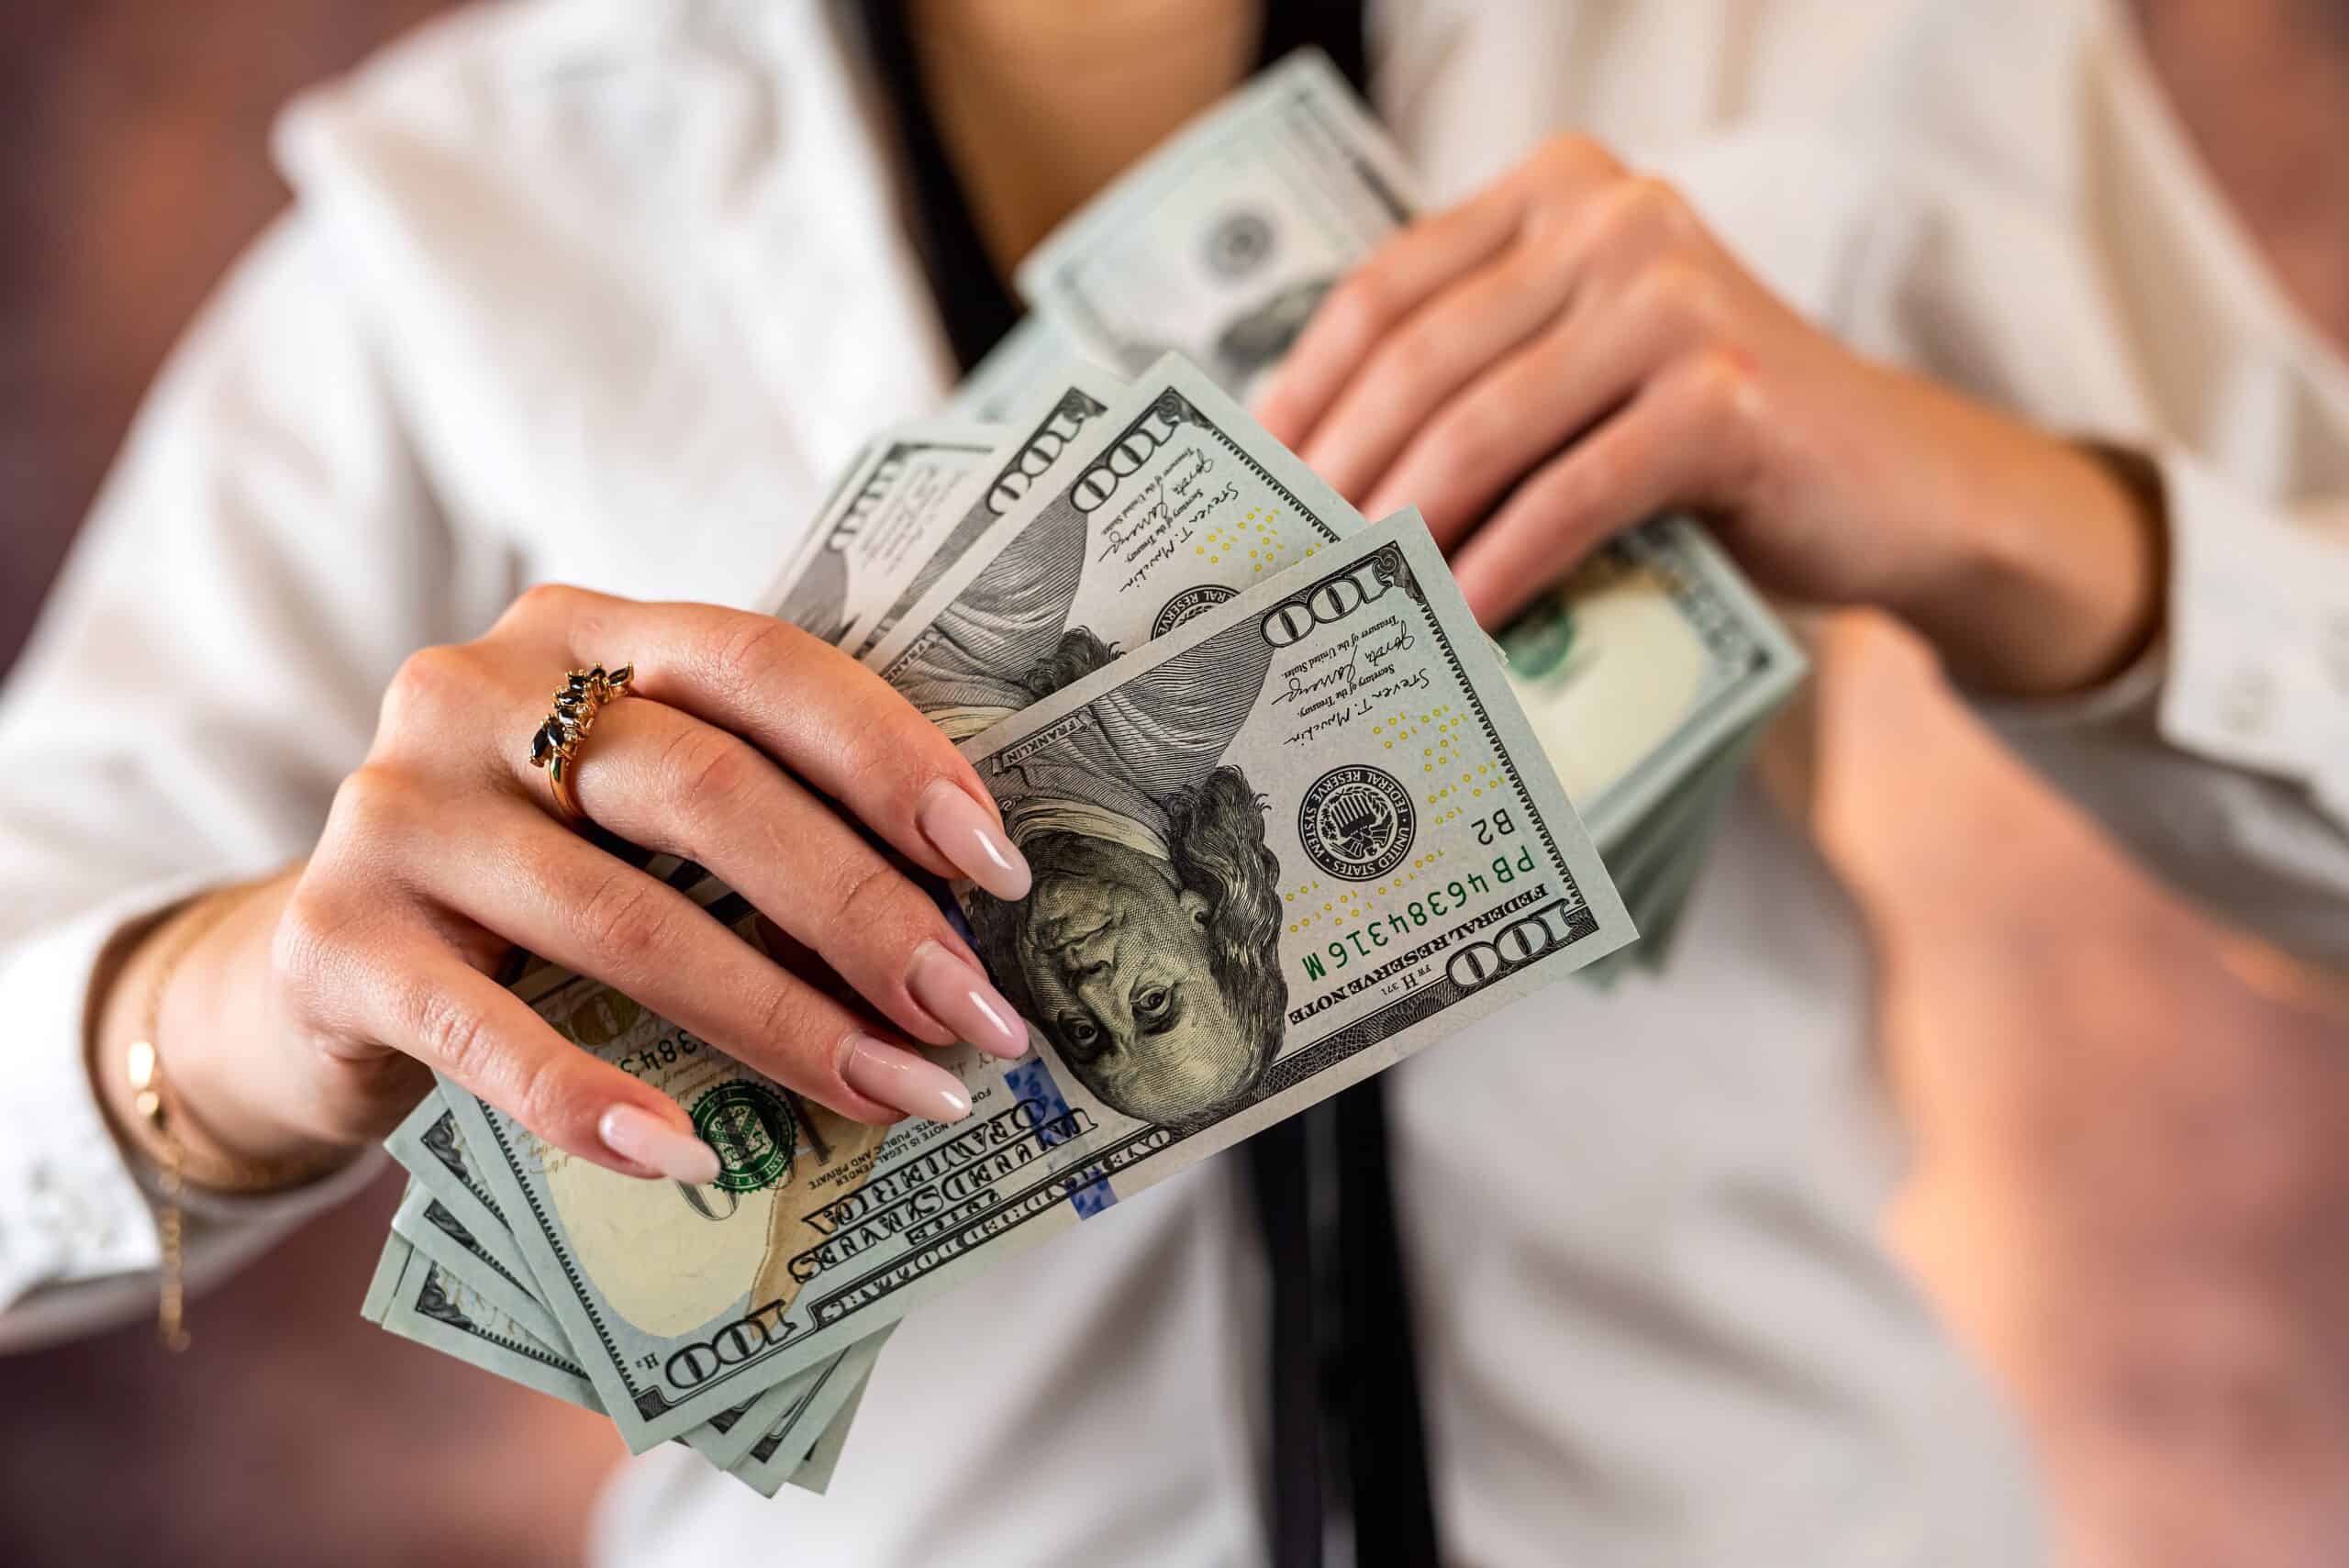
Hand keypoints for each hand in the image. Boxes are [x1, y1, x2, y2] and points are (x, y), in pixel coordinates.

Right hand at [117, 587, 1035, 1183]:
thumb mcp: (631, 813)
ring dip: (782, 1020)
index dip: (890, 759)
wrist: (319, 969)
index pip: (761, 664)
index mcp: (585, 633)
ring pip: (627, 918)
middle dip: (866, 910)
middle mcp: (479, 690)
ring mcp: (395, 808)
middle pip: (710, 791)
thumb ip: (752, 812)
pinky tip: (692, 1159)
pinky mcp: (335, 938)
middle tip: (973, 1015)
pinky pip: (490, 1033)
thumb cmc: (535, 886)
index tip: (998, 869)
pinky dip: (598, 1103)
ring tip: (894, 1092)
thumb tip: (962, 920)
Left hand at [1255, 136, 2162, 696]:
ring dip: (1404, 529)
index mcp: (1562, 191)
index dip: (1304, 391)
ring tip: (1353, 605)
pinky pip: (1570, 494)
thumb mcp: (1587, 371)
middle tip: (1285, 567)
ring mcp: (1674, 300)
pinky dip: (1503, 567)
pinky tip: (1461, 624)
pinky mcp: (1725, 397)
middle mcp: (1615, 219)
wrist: (1896, 487)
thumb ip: (1480, 375)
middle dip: (1338, 475)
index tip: (1248, 484)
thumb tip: (1312, 477)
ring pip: (1483, 428)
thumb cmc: (1714, 442)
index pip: (1387, 288)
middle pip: (1420, 360)